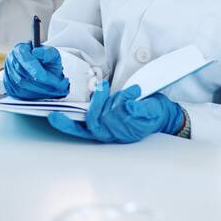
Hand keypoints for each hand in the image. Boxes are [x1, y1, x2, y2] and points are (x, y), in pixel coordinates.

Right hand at [3, 42, 70, 99]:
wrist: (44, 70)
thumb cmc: (47, 61)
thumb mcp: (52, 54)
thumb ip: (47, 52)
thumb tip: (36, 52)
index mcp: (20, 49)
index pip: (25, 60)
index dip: (35, 70)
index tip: (45, 77)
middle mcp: (12, 60)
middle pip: (23, 75)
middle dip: (40, 83)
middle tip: (54, 87)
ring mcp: (9, 73)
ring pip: (21, 85)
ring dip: (38, 90)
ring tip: (52, 91)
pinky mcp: (9, 85)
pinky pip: (18, 92)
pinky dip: (32, 95)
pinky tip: (43, 93)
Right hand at [47, 82, 185, 143]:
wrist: (167, 116)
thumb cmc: (141, 111)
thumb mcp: (120, 109)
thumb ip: (103, 106)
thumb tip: (89, 92)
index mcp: (105, 134)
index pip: (81, 132)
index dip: (66, 125)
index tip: (53, 116)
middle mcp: (112, 137)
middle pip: (95, 119)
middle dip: (98, 100)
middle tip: (103, 84)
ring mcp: (125, 133)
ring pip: (111, 112)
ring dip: (119, 96)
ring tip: (131, 90)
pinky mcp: (138, 125)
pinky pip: (126, 108)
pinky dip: (130, 95)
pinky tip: (136, 92)